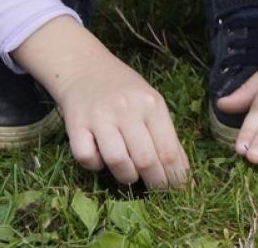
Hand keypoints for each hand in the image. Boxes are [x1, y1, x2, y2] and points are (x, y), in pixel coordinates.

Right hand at [14, 17, 189, 189]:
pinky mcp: (75, 125)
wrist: (85, 68)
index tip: (180, 190)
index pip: (168, 149)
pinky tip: (102, 159)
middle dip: (156, 182)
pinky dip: (96, 166)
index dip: (176, 176)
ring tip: (131, 175)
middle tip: (158, 190)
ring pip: (117, 161)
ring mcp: (99, 117)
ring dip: (127, 176)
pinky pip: (87, 158)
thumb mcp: (151, 102)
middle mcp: (126, 109)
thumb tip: (182, 170)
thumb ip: (165, 132)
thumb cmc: (125, 89)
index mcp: (151, 104)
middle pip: (145, 159)